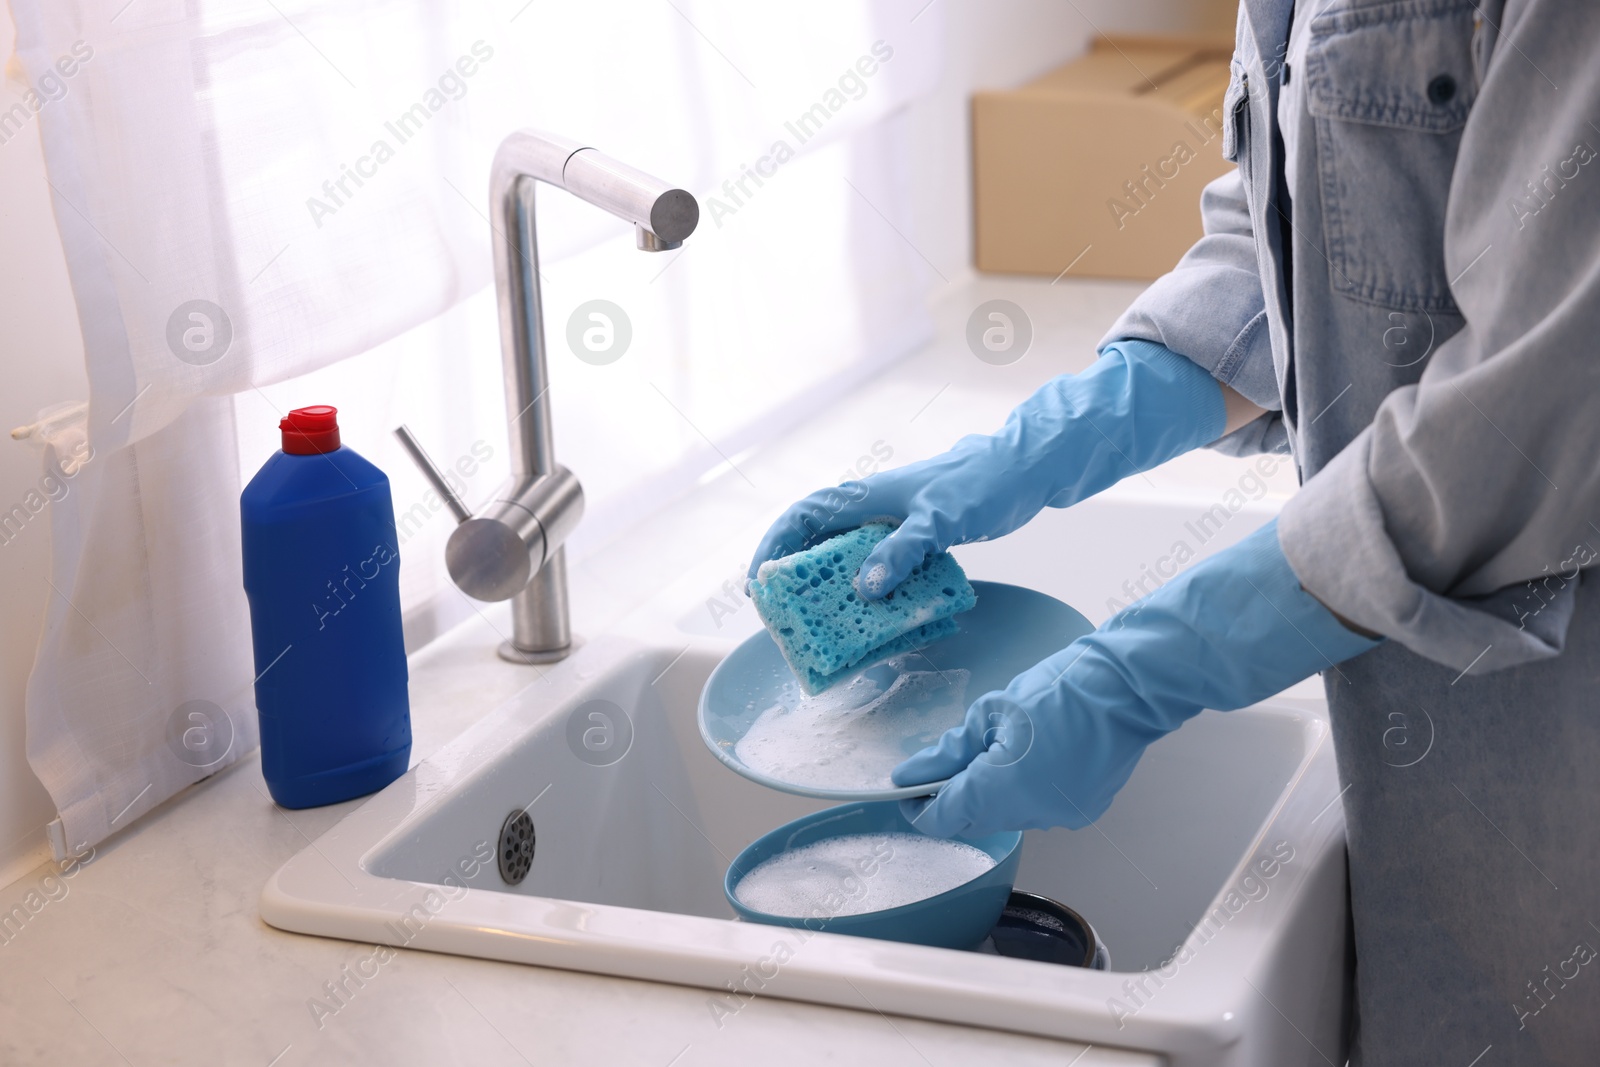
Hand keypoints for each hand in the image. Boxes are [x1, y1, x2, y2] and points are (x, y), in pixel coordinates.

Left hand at [747, 341, 1226, 598]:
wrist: (1019, 467)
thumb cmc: (967, 495)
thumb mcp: (922, 532)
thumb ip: (891, 556)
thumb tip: (861, 593)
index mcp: (869, 498)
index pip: (806, 514)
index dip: (774, 541)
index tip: (754, 577)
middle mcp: (880, 497)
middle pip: (814, 519)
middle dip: (785, 558)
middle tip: (768, 596)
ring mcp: (909, 504)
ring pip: (851, 531)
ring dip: (824, 568)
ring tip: (805, 606)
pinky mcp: (943, 514)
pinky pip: (909, 541)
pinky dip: (889, 562)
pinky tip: (873, 589)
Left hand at [892, 519, 1381, 836]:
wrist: (1127, 686)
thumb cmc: (1061, 687)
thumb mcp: (991, 711)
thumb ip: (947, 752)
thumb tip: (911, 774)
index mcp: (997, 787)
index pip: (942, 819)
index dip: (919, 808)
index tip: (909, 792)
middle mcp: (1028, 813)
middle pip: (974, 819)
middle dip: (957, 795)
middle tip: (955, 758)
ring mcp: (1058, 816)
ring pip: (1007, 814)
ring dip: (994, 791)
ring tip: (1006, 746)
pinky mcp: (1081, 812)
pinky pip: (1039, 808)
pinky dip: (1028, 790)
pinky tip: (1038, 756)